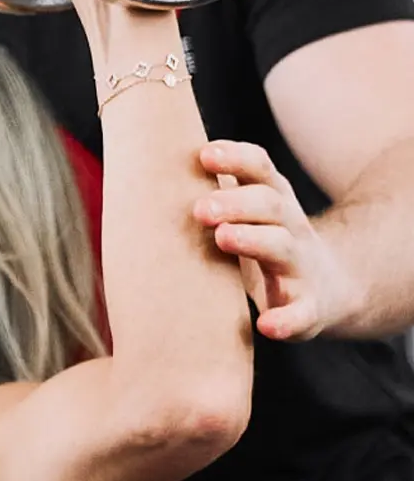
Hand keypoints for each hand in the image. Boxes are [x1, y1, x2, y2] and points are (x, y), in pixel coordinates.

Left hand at [195, 141, 353, 341]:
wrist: (330, 288)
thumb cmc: (264, 239)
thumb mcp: (247, 210)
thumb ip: (211, 189)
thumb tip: (150, 166)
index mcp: (272, 198)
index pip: (260, 168)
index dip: (235, 158)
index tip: (204, 155)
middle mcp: (290, 226)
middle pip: (269, 204)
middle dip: (235, 203)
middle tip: (199, 208)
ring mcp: (301, 266)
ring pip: (282, 247)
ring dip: (252, 240)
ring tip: (222, 238)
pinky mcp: (309, 308)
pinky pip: (301, 314)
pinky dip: (286, 320)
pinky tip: (265, 325)